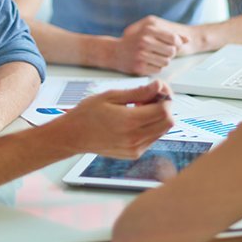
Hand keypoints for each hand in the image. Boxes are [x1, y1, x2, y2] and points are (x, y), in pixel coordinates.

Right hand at [58, 80, 174, 159]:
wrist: (74, 135)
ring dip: (158, 117)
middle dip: (164, 106)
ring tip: (139, 108)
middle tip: (149, 97)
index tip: (158, 88)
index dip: (165, 97)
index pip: (163, 110)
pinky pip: (152, 138)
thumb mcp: (112, 95)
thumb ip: (138, 92)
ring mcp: (135, 149)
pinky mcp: (134, 154)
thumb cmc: (88, 113)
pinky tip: (135, 120)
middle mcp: (135, 138)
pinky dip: (150, 127)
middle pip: (167, 122)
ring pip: (162, 131)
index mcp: (129, 121)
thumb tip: (158, 86)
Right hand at [112, 16, 191, 74]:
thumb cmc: (135, 40)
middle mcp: (145, 41)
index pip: (174, 39)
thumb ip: (170, 33)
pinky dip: (155, 67)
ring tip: (153, 56)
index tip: (171, 44)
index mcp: (148, 29)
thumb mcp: (150, 30)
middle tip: (160, 51)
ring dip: (162, 61)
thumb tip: (187, 39)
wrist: (114, 52)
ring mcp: (141, 54)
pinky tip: (147, 62)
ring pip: (166, 62)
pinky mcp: (139, 67)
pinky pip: (158, 70)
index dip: (176, 43)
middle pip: (172, 52)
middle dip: (169, 53)